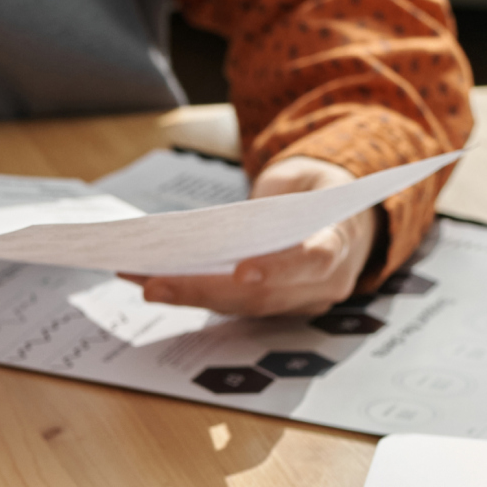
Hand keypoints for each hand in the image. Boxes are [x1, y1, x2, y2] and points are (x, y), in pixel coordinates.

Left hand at [121, 156, 376, 316]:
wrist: (343, 217)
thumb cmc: (317, 191)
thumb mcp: (302, 178)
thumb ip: (273, 198)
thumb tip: (217, 223)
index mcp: (339, 242)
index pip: (313, 261)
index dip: (278, 269)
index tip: (242, 272)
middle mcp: (323, 284)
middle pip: (261, 295)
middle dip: (204, 290)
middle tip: (154, 285)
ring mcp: (299, 301)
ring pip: (241, 306)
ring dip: (188, 296)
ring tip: (142, 280)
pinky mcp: (275, 308)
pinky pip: (232, 305)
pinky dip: (193, 294)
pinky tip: (154, 281)